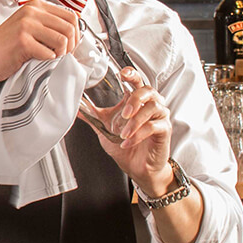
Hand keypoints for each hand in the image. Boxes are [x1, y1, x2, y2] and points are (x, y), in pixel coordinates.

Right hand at [0, 0, 78, 81]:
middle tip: (62, 55)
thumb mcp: (29, 27)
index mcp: (36, 6)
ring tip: (50, 58)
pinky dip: (47, 61)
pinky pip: (49, 53)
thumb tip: (73, 36)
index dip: (76, 34)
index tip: (70, 45)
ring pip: (63, 40)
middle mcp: (32, 12)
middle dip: (71, 46)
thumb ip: (47, 26)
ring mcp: (27, 25)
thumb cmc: (5, 46)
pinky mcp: (23, 40)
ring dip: (60, 54)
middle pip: (70, 27)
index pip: (71, 16)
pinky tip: (37, 61)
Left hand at [89, 66, 175, 194]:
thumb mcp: (105, 129)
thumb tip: (78, 107)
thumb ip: (93, 116)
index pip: (137, 81)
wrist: (137, 168)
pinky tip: (127, 142)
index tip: (122, 74)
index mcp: (136, 101)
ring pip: (152, 107)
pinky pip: (153, 127)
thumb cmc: (126, 146)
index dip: (131, 74)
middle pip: (148, 90)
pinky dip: (138, 135)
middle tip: (124, 113)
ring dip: (135, 121)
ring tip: (123, 134)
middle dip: (135, 99)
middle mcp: (150, 105)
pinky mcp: (164, 130)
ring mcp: (159, 117)